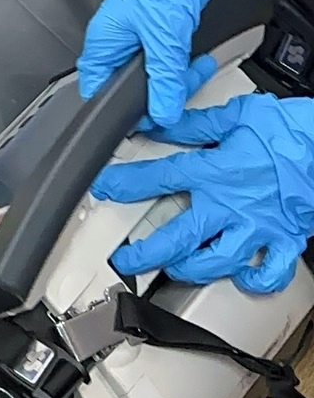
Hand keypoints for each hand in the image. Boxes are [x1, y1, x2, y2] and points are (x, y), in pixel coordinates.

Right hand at [76, 0, 218, 128]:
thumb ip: (164, 79)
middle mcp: (117, 42)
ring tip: (196, 69)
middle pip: (130, 87)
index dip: (119, 110)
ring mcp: (137, 36)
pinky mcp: (157, 30)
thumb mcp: (164, 37)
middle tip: (179, 94)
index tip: (144, 120)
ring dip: (176, 77)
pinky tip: (197, 61)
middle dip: (159, 94)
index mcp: (105, 43)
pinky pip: (167, 59)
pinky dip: (182, 64)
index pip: (98, 89)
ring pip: (153, 74)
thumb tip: (163, 114)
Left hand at [91, 90, 313, 294]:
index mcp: (217, 171)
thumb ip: (194, 124)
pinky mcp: (284, 240)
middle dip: (146, 252)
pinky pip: (269, 273)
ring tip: (173, 269)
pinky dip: (255, 281)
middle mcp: (232, 205)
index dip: (127, 183)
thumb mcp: (237, 115)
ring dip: (190, 269)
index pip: (160, 178)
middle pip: (179, 236)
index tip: (106, 187)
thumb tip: (161, 121)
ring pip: (216, 262)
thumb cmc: (291, 129)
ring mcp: (257, 228)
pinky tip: (241, 278)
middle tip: (126, 260)